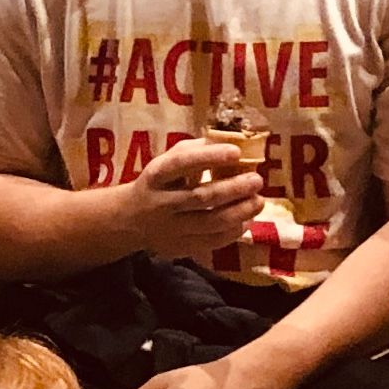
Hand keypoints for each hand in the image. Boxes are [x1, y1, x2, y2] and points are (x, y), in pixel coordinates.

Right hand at [113, 135, 264, 263]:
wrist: (130, 220)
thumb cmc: (157, 184)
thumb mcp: (165, 161)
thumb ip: (192, 151)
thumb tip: (226, 141)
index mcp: (157, 175)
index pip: (182, 164)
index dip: (209, 157)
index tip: (236, 152)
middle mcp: (161, 203)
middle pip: (201, 197)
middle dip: (234, 188)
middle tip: (257, 180)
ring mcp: (170, 228)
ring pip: (210, 222)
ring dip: (240, 212)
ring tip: (258, 201)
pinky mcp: (179, 247)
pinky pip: (212, 242)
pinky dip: (232, 232)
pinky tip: (245, 220)